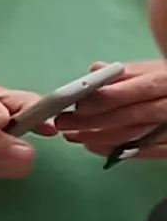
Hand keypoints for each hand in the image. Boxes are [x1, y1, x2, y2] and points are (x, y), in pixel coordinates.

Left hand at [38, 59, 166, 157]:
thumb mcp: (156, 70)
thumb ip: (127, 72)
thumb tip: (95, 71)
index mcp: (165, 81)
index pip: (134, 90)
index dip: (105, 98)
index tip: (78, 104)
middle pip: (130, 116)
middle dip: (93, 121)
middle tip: (64, 124)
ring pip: (134, 136)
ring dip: (99, 138)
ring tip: (73, 136)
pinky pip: (143, 151)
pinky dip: (116, 150)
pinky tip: (93, 147)